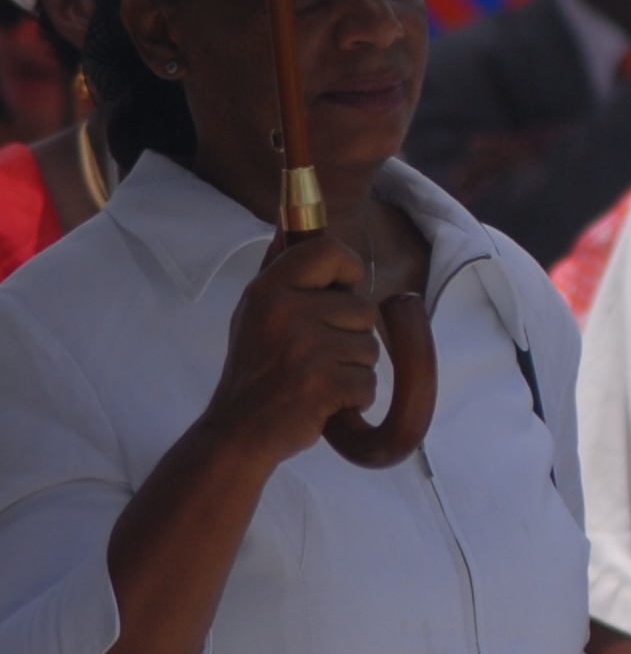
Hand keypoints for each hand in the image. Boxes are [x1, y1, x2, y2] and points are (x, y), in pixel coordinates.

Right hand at [204, 229, 383, 466]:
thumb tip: (290, 220)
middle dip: (350, 336)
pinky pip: (367, 384)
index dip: (347, 270)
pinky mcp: (323, 384)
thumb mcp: (256, 314)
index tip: (341, 290)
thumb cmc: (256, 371)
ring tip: (312, 379)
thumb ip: (282, 274)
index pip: (328, 251)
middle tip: (311, 356)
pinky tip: (320, 402)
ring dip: (352, 369)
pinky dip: (352, 398)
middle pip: (363, 308)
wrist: (237, 434)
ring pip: (369, 348)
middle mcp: (285, 313)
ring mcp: (304, 349)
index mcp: (267, 291)